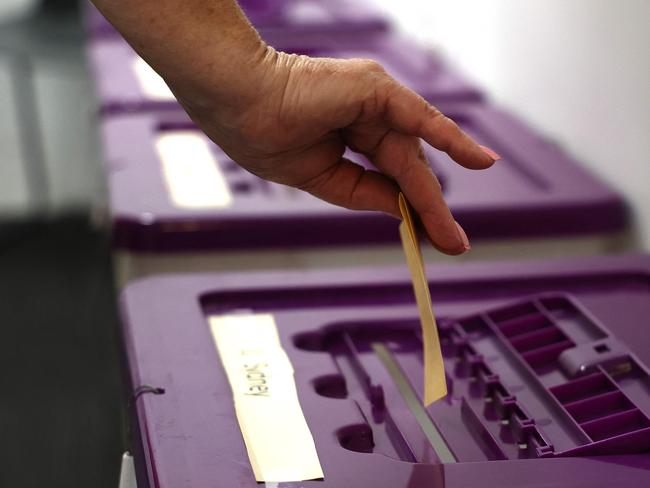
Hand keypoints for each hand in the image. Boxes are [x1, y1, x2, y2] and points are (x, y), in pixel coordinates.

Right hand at [172, 48, 497, 254]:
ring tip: (452, 237)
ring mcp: (374, 100)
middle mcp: (368, 116)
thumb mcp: (322, 178)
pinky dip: (450, 139)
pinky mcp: (376, 88)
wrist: (236, 104)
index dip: (411, 207)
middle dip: (430, 208)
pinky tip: (479, 161)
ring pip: (414, 154)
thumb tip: (403, 209)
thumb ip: (365, 191)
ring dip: (436, 196)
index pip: (390, 175)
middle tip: (453, 245)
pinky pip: (419, 117)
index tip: (429, 240)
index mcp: (349, 135)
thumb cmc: (262, 134)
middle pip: (409, 168)